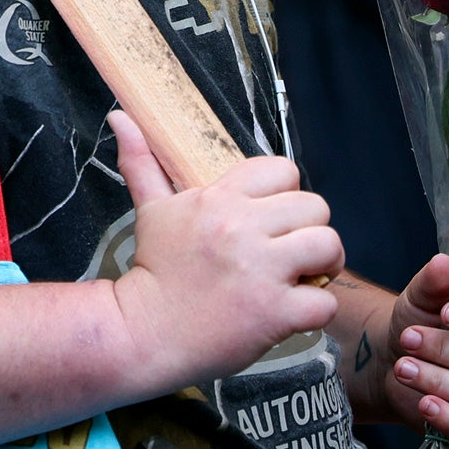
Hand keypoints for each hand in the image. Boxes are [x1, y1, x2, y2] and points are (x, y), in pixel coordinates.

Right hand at [105, 111, 343, 389]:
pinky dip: (316, 309)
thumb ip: (142, 161)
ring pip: (329, 246)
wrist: (146, 333)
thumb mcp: (150, 211)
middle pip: (315, 207)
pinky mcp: (276, 312)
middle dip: (309, 229)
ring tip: (305, 276)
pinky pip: (325, 301)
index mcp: (219, 200)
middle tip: (292, 251)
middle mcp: (243, 229)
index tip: (273, 217)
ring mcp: (262, 272)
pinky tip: (294, 311)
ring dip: (324, 264)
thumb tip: (119, 115)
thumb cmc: (154, 270)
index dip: (285, 192)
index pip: (283, 170)